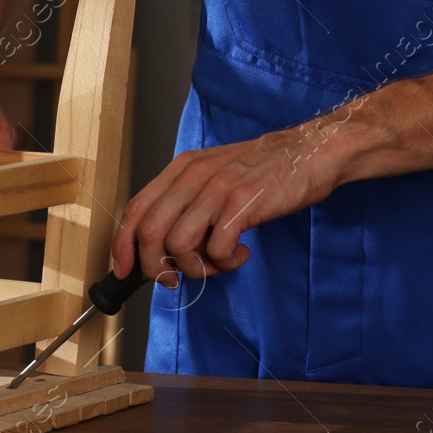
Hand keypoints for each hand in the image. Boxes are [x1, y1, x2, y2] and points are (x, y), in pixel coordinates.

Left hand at [111, 126, 343, 285]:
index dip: (123, 245)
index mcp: (181, 169)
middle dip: (156, 267)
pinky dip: (226, 262)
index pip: (136, 209)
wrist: (308, 153)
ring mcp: (217, 189)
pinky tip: (241, 253)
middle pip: (151, 232)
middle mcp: (193, 176)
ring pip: (179, 244)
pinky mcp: (242, 204)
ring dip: (196, 267)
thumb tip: (162, 247)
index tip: (125, 270)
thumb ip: (187, 203)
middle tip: (174, 278)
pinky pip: (217, 248)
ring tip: (219, 261)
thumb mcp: (213, 176)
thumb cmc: (262, 170)